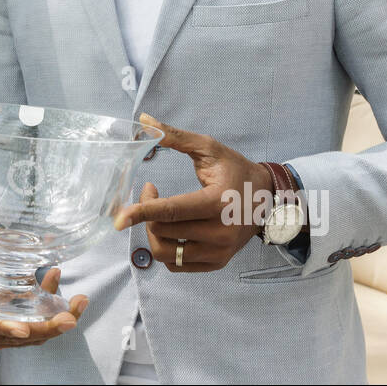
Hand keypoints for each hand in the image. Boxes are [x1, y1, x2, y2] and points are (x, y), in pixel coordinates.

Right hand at [0, 242, 87, 354]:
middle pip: (13, 337)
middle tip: (70, 316)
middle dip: (44, 328)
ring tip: (78, 301)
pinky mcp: (10, 329)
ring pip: (29, 335)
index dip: (3, 328)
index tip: (24, 328)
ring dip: (55, 320)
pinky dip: (52, 312)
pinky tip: (64, 293)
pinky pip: (34, 327)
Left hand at [114, 114, 272, 272]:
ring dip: (153, 232)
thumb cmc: (235, 169)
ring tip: (159, 214)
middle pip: (164, 231)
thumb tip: (143, 120)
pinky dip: (166, 248)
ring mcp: (219, 252)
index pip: (171, 211)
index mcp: (217, 203)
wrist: (268, 197)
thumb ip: (175, 136)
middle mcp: (220, 232)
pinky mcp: (217, 262)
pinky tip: (170, 229)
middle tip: (150, 192)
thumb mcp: (208, 148)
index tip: (118, 218)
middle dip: (147, 212)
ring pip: (166, 252)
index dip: (142, 212)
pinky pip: (177, 265)